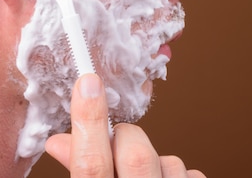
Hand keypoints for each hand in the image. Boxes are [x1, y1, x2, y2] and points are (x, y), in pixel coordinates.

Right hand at [46, 74, 205, 176]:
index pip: (92, 165)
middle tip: (119, 146)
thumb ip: (82, 167)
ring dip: (156, 161)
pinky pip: (192, 174)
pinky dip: (177, 176)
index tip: (88, 81)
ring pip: (170, 160)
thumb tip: (59, 140)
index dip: (89, 121)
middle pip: (135, 153)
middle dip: (127, 139)